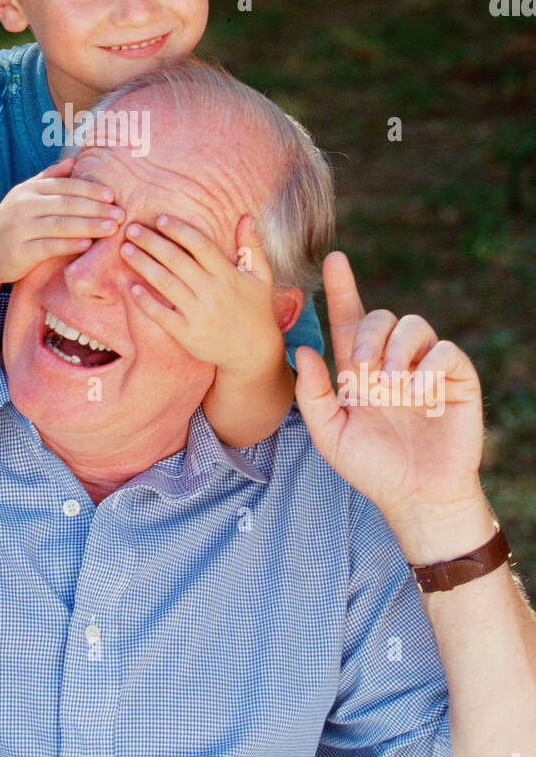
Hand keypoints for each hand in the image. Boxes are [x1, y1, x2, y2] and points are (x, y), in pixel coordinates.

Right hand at [0, 156, 124, 283]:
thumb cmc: (11, 224)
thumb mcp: (25, 196)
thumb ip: (49, 178)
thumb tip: (74, 160)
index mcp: (29, 189)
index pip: (65, 185)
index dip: (90, 189)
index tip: (113, 195)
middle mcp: (24, 205)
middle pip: (67, 204)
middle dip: (96, 208)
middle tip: (122, 214)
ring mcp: (20, 228)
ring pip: (60, 224)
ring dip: (89, 225)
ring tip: (112, 228)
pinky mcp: (19, 251)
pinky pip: (48, 246)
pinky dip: (69, 244)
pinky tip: (88, 245)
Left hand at [119, 212, 284, 378]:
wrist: (253, 353)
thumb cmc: (256, 309)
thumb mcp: (261, 276)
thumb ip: (252, 246)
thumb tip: (246, 216)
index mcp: (229, 275)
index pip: (200, 245)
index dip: (179, 230)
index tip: (159, 219)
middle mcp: (213, 292)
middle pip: (177, 261)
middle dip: (151, 242)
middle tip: (131, 229)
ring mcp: (199, 315)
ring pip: (166, 284)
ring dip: (143, 265)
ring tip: (125, 250)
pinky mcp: (188, 335)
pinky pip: (162, 316)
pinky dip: (145, 302)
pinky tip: (130, 287)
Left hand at [293, 251, 484, 531]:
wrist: (417, 496)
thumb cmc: (372, 466)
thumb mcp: (330, 433)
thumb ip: (313, 394)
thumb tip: (301, 350)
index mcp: (358, 369)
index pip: (348, 318)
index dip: (342, 288)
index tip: (334, 260)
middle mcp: (391, 360)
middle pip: (379, 317)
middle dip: (367, 337)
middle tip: (363, 371)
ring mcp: (425, 367)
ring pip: (413, 325)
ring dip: (396, 350)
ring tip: (391, 386)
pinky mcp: (456, 377)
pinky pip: (445, 350)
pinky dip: (429, 367)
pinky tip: (419, 394)